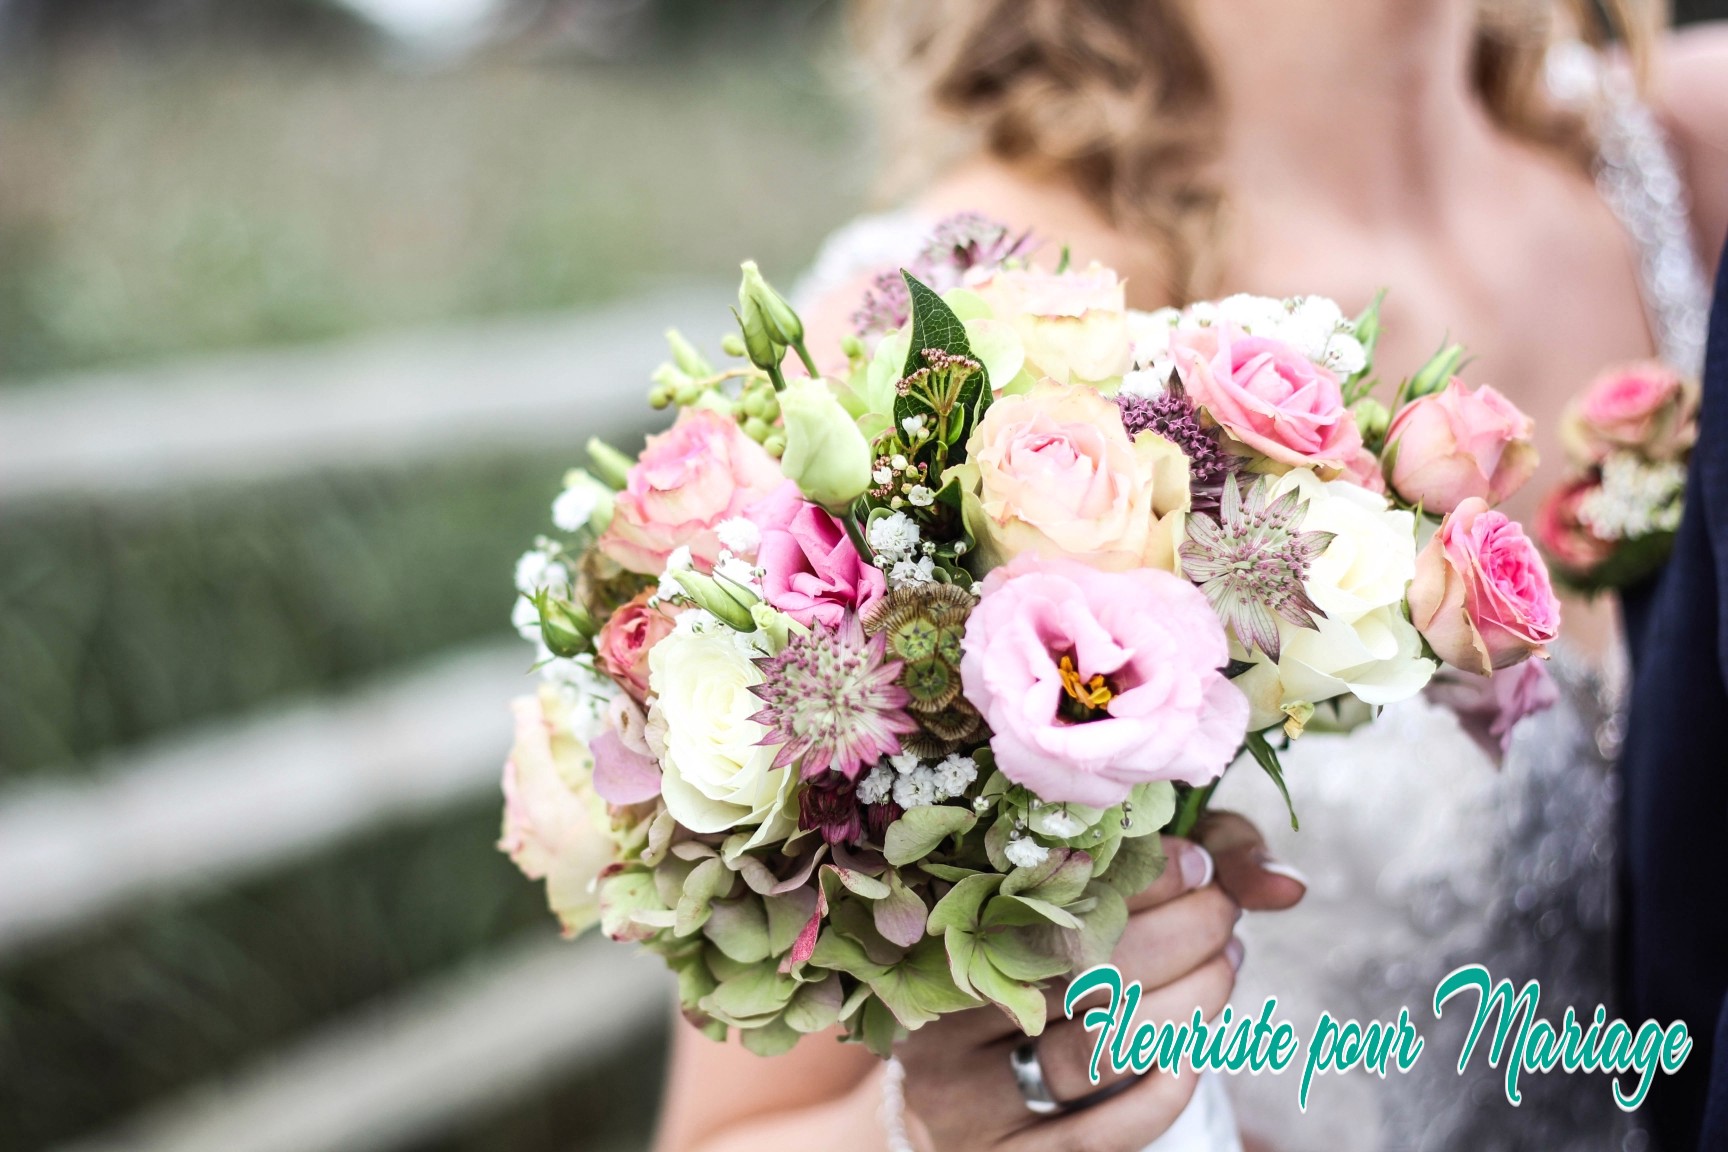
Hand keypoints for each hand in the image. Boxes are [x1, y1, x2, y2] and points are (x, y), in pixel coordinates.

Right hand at [895, 814, 1303, 1151]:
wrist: (952, 1101)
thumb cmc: (1040, 971)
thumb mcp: (1095, 898)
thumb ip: (1188, 869)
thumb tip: (1287, 887)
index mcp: (944, 926)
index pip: (1050, 889)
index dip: (1140, 873)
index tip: (1196, 863)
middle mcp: (940, 1010)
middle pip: (1078, 966)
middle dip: (1180, 933)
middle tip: (1223, 914)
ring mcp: (964, 1093)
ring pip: (1098, 1048)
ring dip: (1189, 1005)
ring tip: (1225, 967)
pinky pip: (1102, 1132)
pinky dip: (1166, 1086)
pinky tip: (1197, 1050)